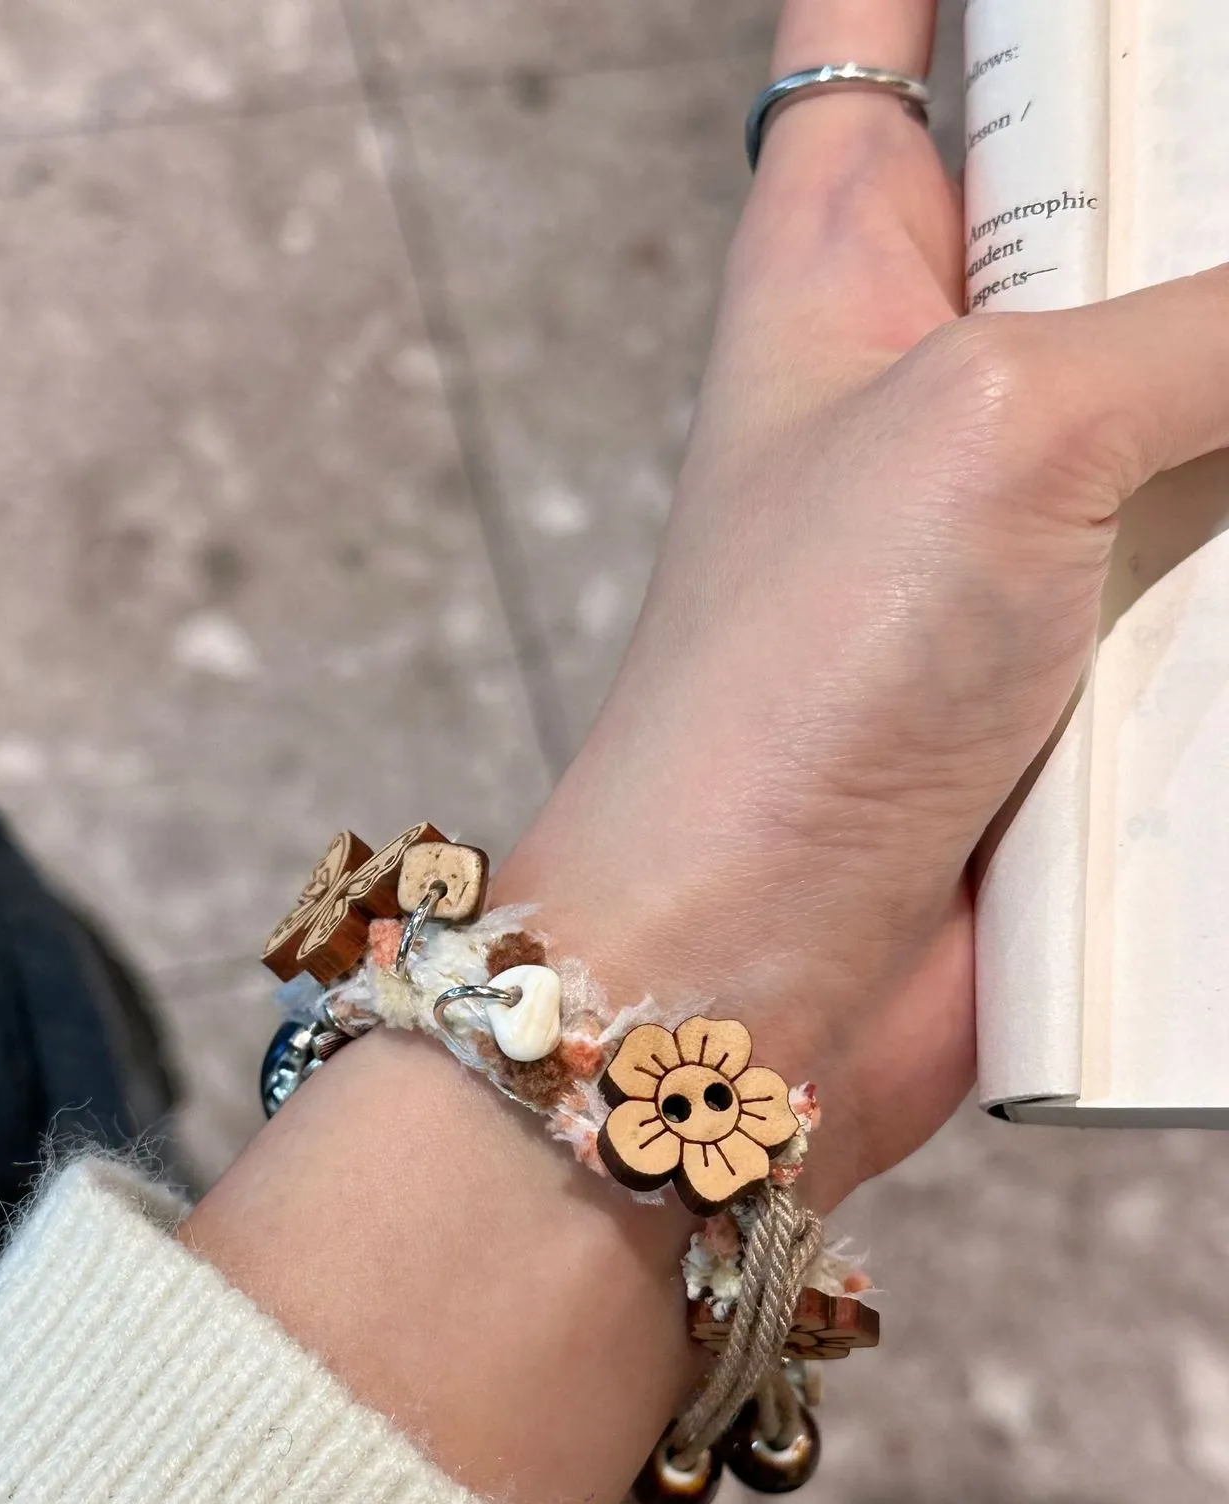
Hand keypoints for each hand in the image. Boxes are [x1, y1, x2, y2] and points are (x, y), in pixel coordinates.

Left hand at [187, 0, 1228, 1503]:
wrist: (755, 972)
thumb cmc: (787, 691)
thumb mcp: (1003, 425)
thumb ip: (1217, 322)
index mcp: (851, 237)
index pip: (883, 18)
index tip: (1083, 3)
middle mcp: (946, 362)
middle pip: (1124, 184)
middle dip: (1197, 186)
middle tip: (1214, 220)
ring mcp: (1034, 513)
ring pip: (1206, 378)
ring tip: (1208, 489)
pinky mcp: (1102, 653)